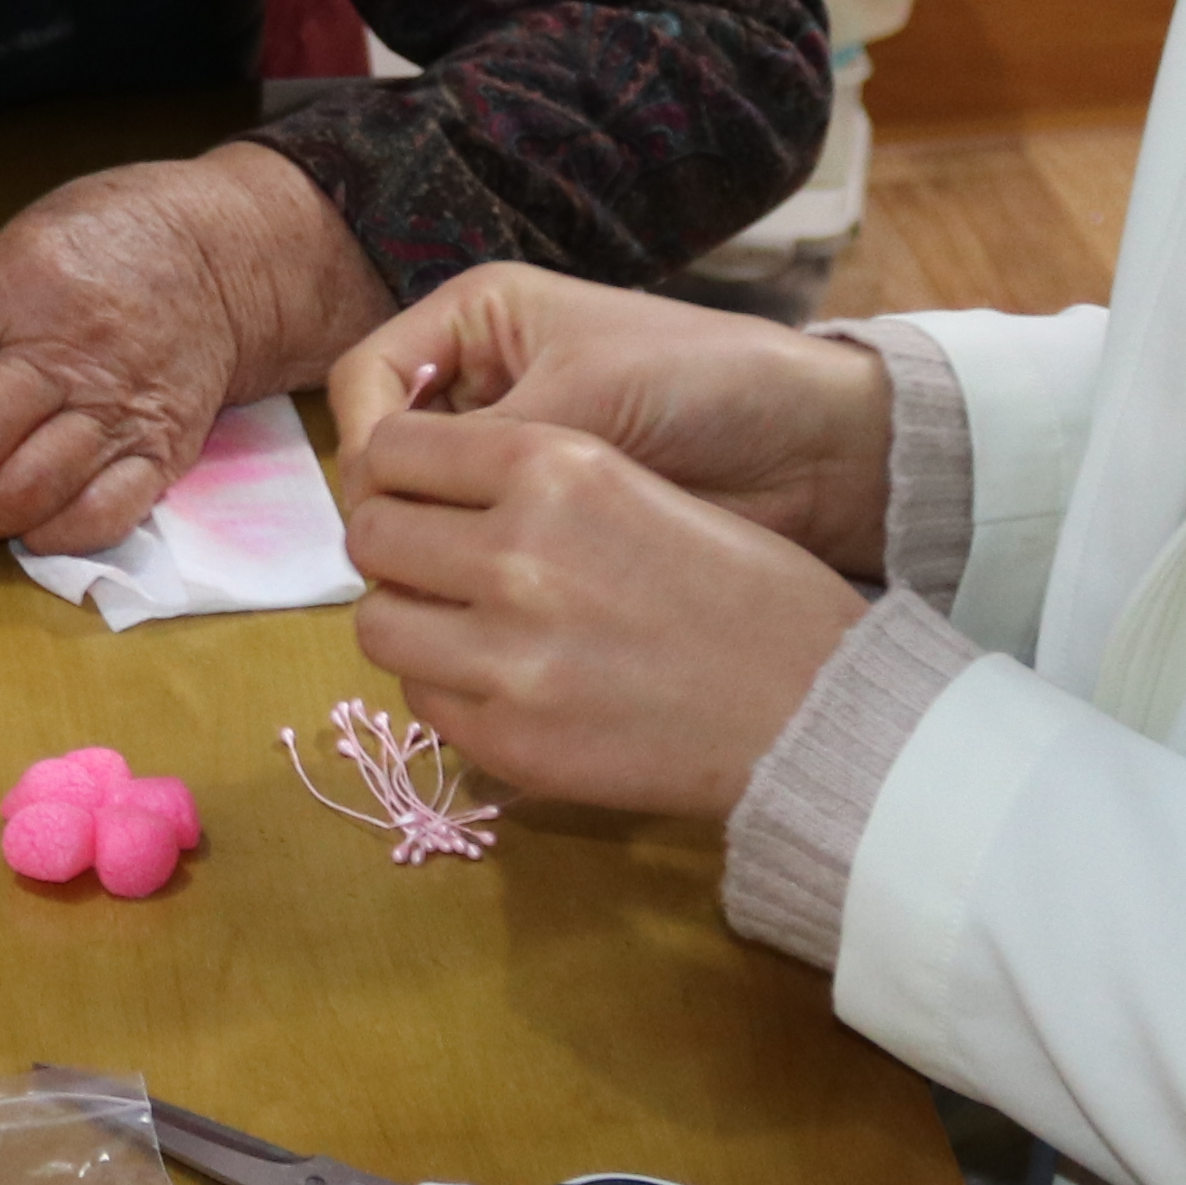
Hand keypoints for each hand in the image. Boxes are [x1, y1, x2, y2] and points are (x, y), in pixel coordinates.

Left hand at [0, 144, 390, 554]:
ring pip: (25, 493)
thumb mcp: (0, 264)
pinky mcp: (164, 448)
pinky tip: (27, 523)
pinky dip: (47, 536)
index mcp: (5, 290)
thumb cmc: (87, 253)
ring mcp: (118, 404)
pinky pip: (97, 519)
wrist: (216, 254)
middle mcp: (63, 351)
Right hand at [328, 267, 894, 576]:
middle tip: (422, 554)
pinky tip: (493, 594)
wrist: (808, 447)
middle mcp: (483, 380)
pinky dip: (474, 568)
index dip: (365, 437)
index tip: (391, 499)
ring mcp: (511, 453)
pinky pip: (476, 543)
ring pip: (424, 505)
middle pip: (386, 447)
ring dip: (435, 541)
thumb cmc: (702, 384)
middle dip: (395, 499)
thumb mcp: (581, 399)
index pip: (370, 376)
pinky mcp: (541, 515)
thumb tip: (382, 507)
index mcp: (481, 319)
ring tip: (463, 579)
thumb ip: (478, 445)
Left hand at [341, 412, 870, 818]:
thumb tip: (432, 496)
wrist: (815, 706)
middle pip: (370, 534)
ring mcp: (505, 651)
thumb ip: (531, 483)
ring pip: (376, 623)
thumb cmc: (746, 589)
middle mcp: (517, 548)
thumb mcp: (637, 487)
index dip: (391, 473)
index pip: (394, 448)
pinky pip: (420, 700)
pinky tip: (501, 683)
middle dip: (391, 548)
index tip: (411, 494)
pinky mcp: (507, 736)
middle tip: (428, 567)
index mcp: (554, 464)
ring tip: (459, 628)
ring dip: (407, 621)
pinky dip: (444, 689)